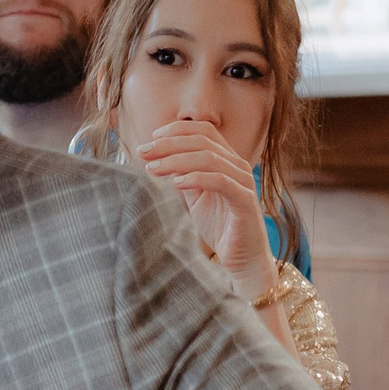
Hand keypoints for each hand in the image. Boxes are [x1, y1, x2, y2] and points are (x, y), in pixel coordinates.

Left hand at [136, 120, 273, 295]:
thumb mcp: (196, 198)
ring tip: (153, 168)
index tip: (151, 138)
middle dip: (169, 143)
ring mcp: (243, 181)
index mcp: (227, 161)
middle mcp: (237, 166)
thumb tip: (159, 159)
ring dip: (176, 160)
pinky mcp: (245, 200)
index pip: (204, 131)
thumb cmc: (220, 228)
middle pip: (202, 140)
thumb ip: (184, 177)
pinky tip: (175, 183)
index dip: (176, 130)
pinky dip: (195, 178)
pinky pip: (219, 181)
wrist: (243, 260)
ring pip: (208, 158)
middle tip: (143, 152)